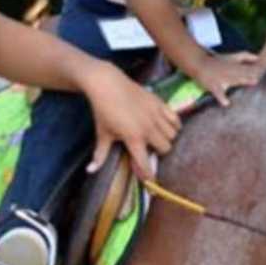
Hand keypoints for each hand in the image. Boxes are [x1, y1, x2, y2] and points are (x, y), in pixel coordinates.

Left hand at [82, 62, 180, 180]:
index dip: (148, 174)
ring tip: (158, 137)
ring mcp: (156, 115)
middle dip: (159, 152)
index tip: (150, 180)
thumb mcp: (102, 134)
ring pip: (173, 134)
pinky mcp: (160, 103)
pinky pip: (175, 119)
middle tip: (150, 149)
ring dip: (167, 139)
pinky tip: (167, 126)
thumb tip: (90, 171)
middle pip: (166, 148)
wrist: (107, 84)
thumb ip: (100, 154)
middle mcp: (149, 128)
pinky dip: (174, 125)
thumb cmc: (103, 111)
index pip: (145, 162)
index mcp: (134, 138)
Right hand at [193, 52, 259, 105]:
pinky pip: (218, 92)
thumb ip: (245, 56)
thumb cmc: (218, 61)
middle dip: (249, 76)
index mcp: (233, 66)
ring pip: (232, 80)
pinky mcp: (213, 86)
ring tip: (250, 83)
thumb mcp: (232, 56)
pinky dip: (222, 98)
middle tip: (258, 79)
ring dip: (241, 81)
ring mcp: (220, 79)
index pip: (246, 68)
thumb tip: (259, 58)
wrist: (199, 63)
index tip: (262, 73)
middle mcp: (228, 72)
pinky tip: (226, 103)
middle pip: (241, 74)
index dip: (254, 71)